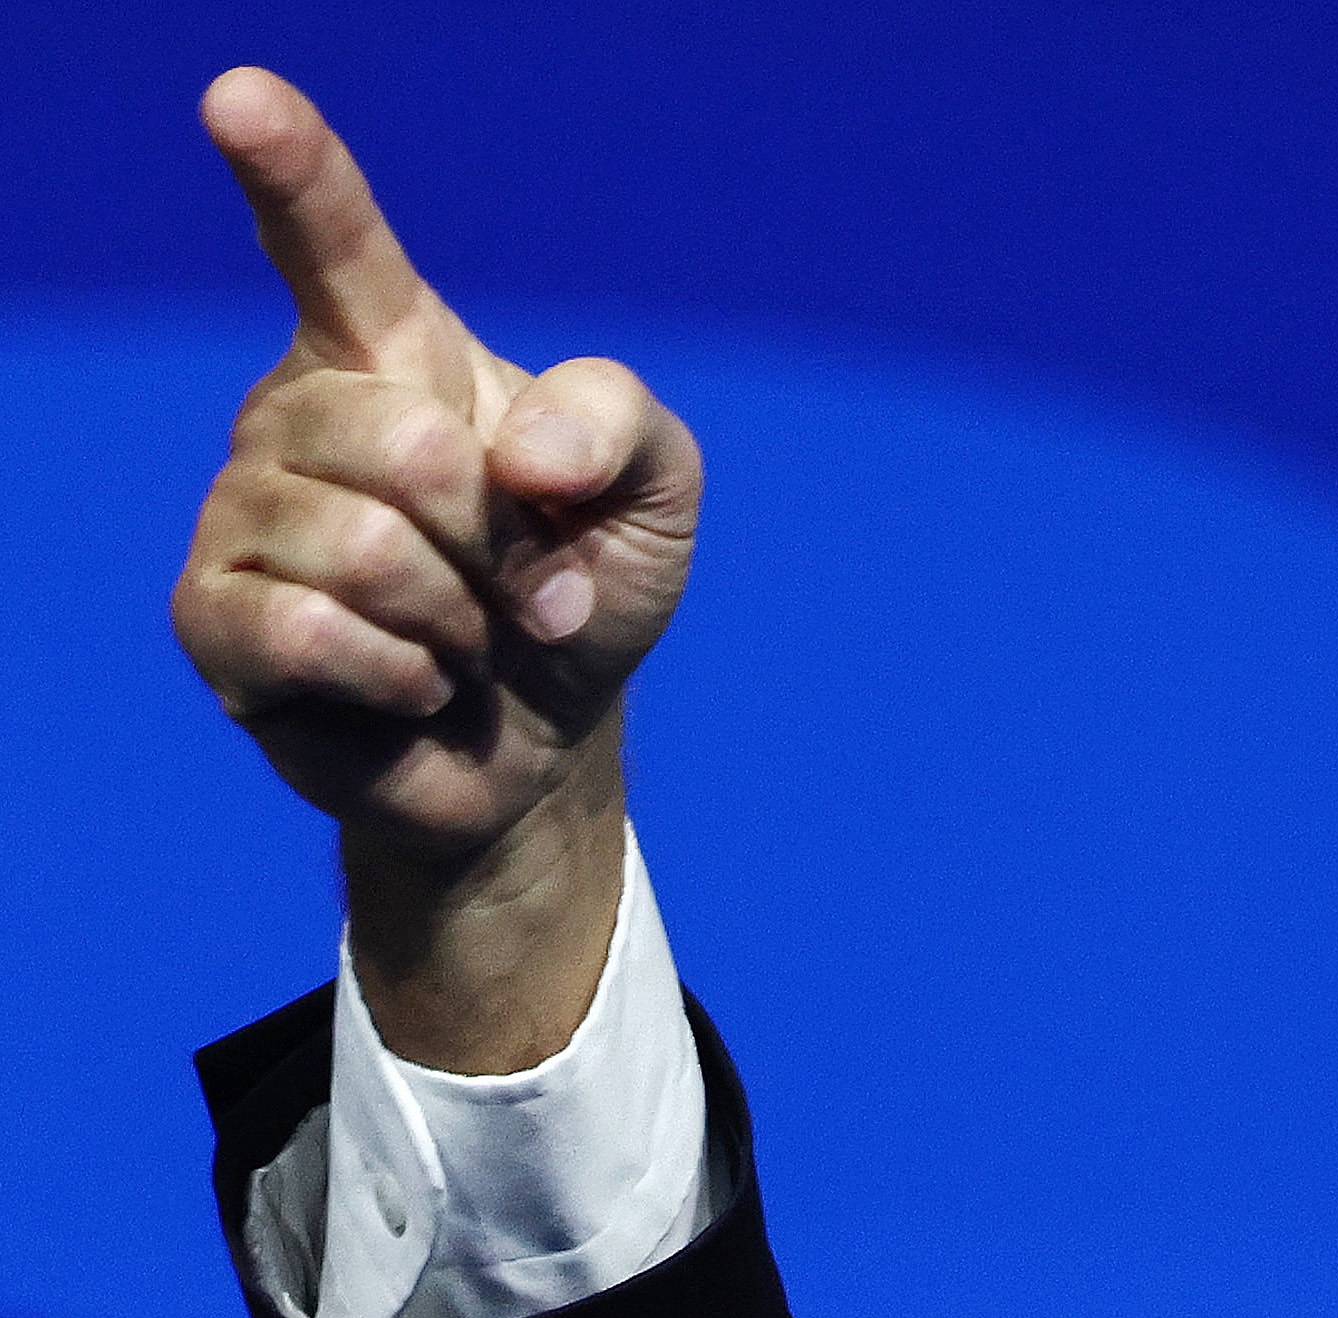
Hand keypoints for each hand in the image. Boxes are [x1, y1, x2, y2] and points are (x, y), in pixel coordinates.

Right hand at [172, 68, 701, 1065]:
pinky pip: (315, 633)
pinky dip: (405, 677)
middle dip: (497, 542)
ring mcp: (242, 513)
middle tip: (507, 583)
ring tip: (458, 638)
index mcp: (392, 351)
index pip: (330, 240)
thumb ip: (620, 423)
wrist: (543, 735)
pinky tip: (411, 687)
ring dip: (458, 619)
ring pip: (364, 549)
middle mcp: (297, 413)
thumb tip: (523, 454)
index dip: (290, 166)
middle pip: (404, 446)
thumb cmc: (581, 588)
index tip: (241, 97)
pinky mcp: (215, 619)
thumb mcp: (656, 497)